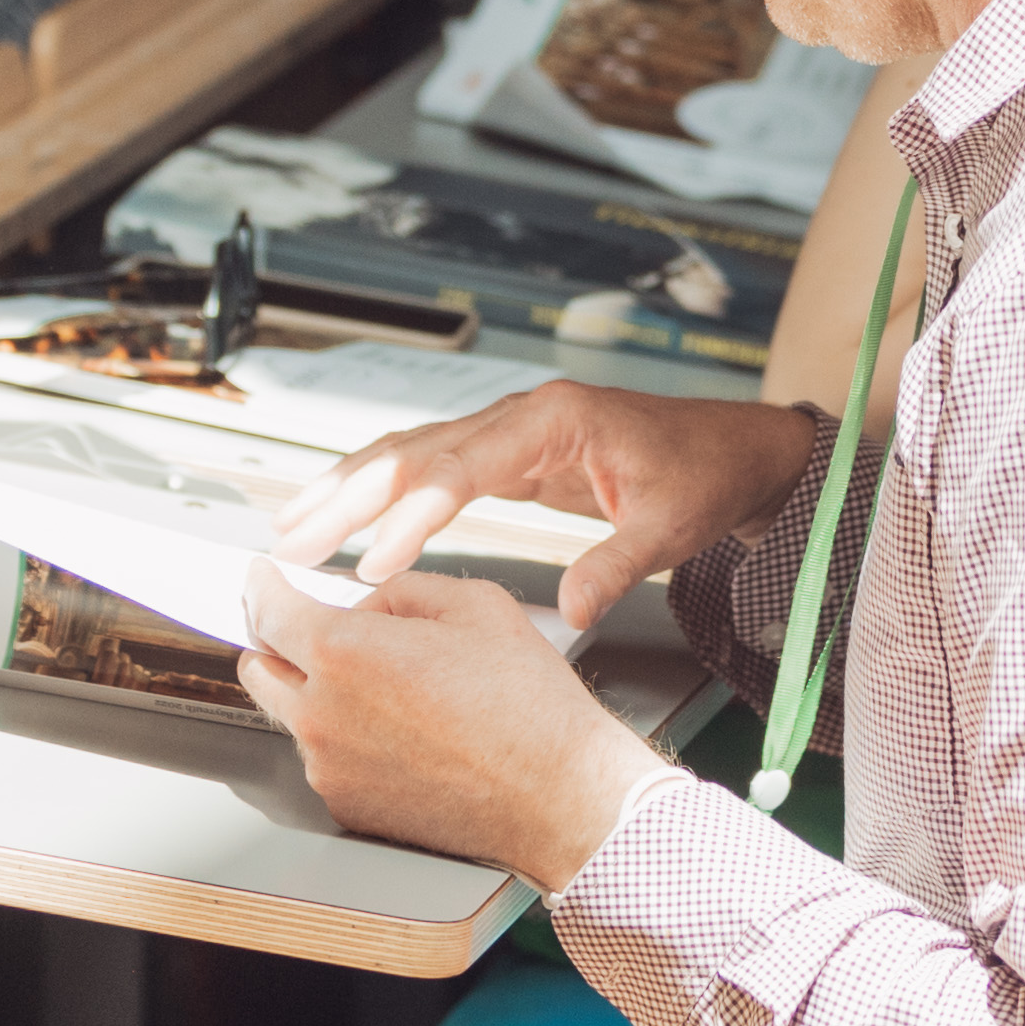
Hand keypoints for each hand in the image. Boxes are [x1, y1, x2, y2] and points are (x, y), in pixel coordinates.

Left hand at [236, 562, 663, 887]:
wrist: (559, 796)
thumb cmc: (528, 706)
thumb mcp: (475, 604)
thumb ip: (400, 592)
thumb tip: (366, 603)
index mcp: (344, 652)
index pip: (267, 607)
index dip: (262, 584)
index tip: (264, 577)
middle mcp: (322, 714)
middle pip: (259, 667)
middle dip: (276, 640)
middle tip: (310, 627)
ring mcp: (330, 767)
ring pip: (292, 715)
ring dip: (314, 691)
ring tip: (383, 687)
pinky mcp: (348, 806)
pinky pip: (325, 759)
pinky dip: (343, 738)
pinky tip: (401, 731)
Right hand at [267, 382, 818, 634]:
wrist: (730, 449)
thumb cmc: (703, 475)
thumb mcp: (672, 527)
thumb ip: (617, 564)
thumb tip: (572, 610)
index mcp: (556, 420)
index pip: (463, 467)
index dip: (412, 515)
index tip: (374, 562)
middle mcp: (520, 415)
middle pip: (416, 450)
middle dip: (350, 496)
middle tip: (294, 540)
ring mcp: (509, 430)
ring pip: (410, 451)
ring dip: (350, 487)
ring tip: (293, 524)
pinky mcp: (507, 453)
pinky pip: (429, 465)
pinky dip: (382, 488)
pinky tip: (344, 510)